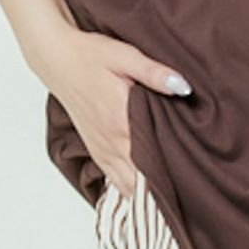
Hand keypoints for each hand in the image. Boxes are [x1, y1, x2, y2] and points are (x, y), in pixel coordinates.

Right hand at [36, 28, 192, 196]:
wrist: (56, 59)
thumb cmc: (90, 57)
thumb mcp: (125, 56)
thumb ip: (154, 73)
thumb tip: (183, 86)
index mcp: (121, 121)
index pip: (152, 162)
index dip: (173, 175)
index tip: (192, 179)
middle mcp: (111, 141)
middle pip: (142, 180)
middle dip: (165, 187)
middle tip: (190, 187)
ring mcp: (101, 148)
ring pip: (127, 185)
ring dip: (147, 190)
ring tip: (171, 191)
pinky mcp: (95, 149)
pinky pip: (113, 179)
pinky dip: (130, 187)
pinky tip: (145, 187)